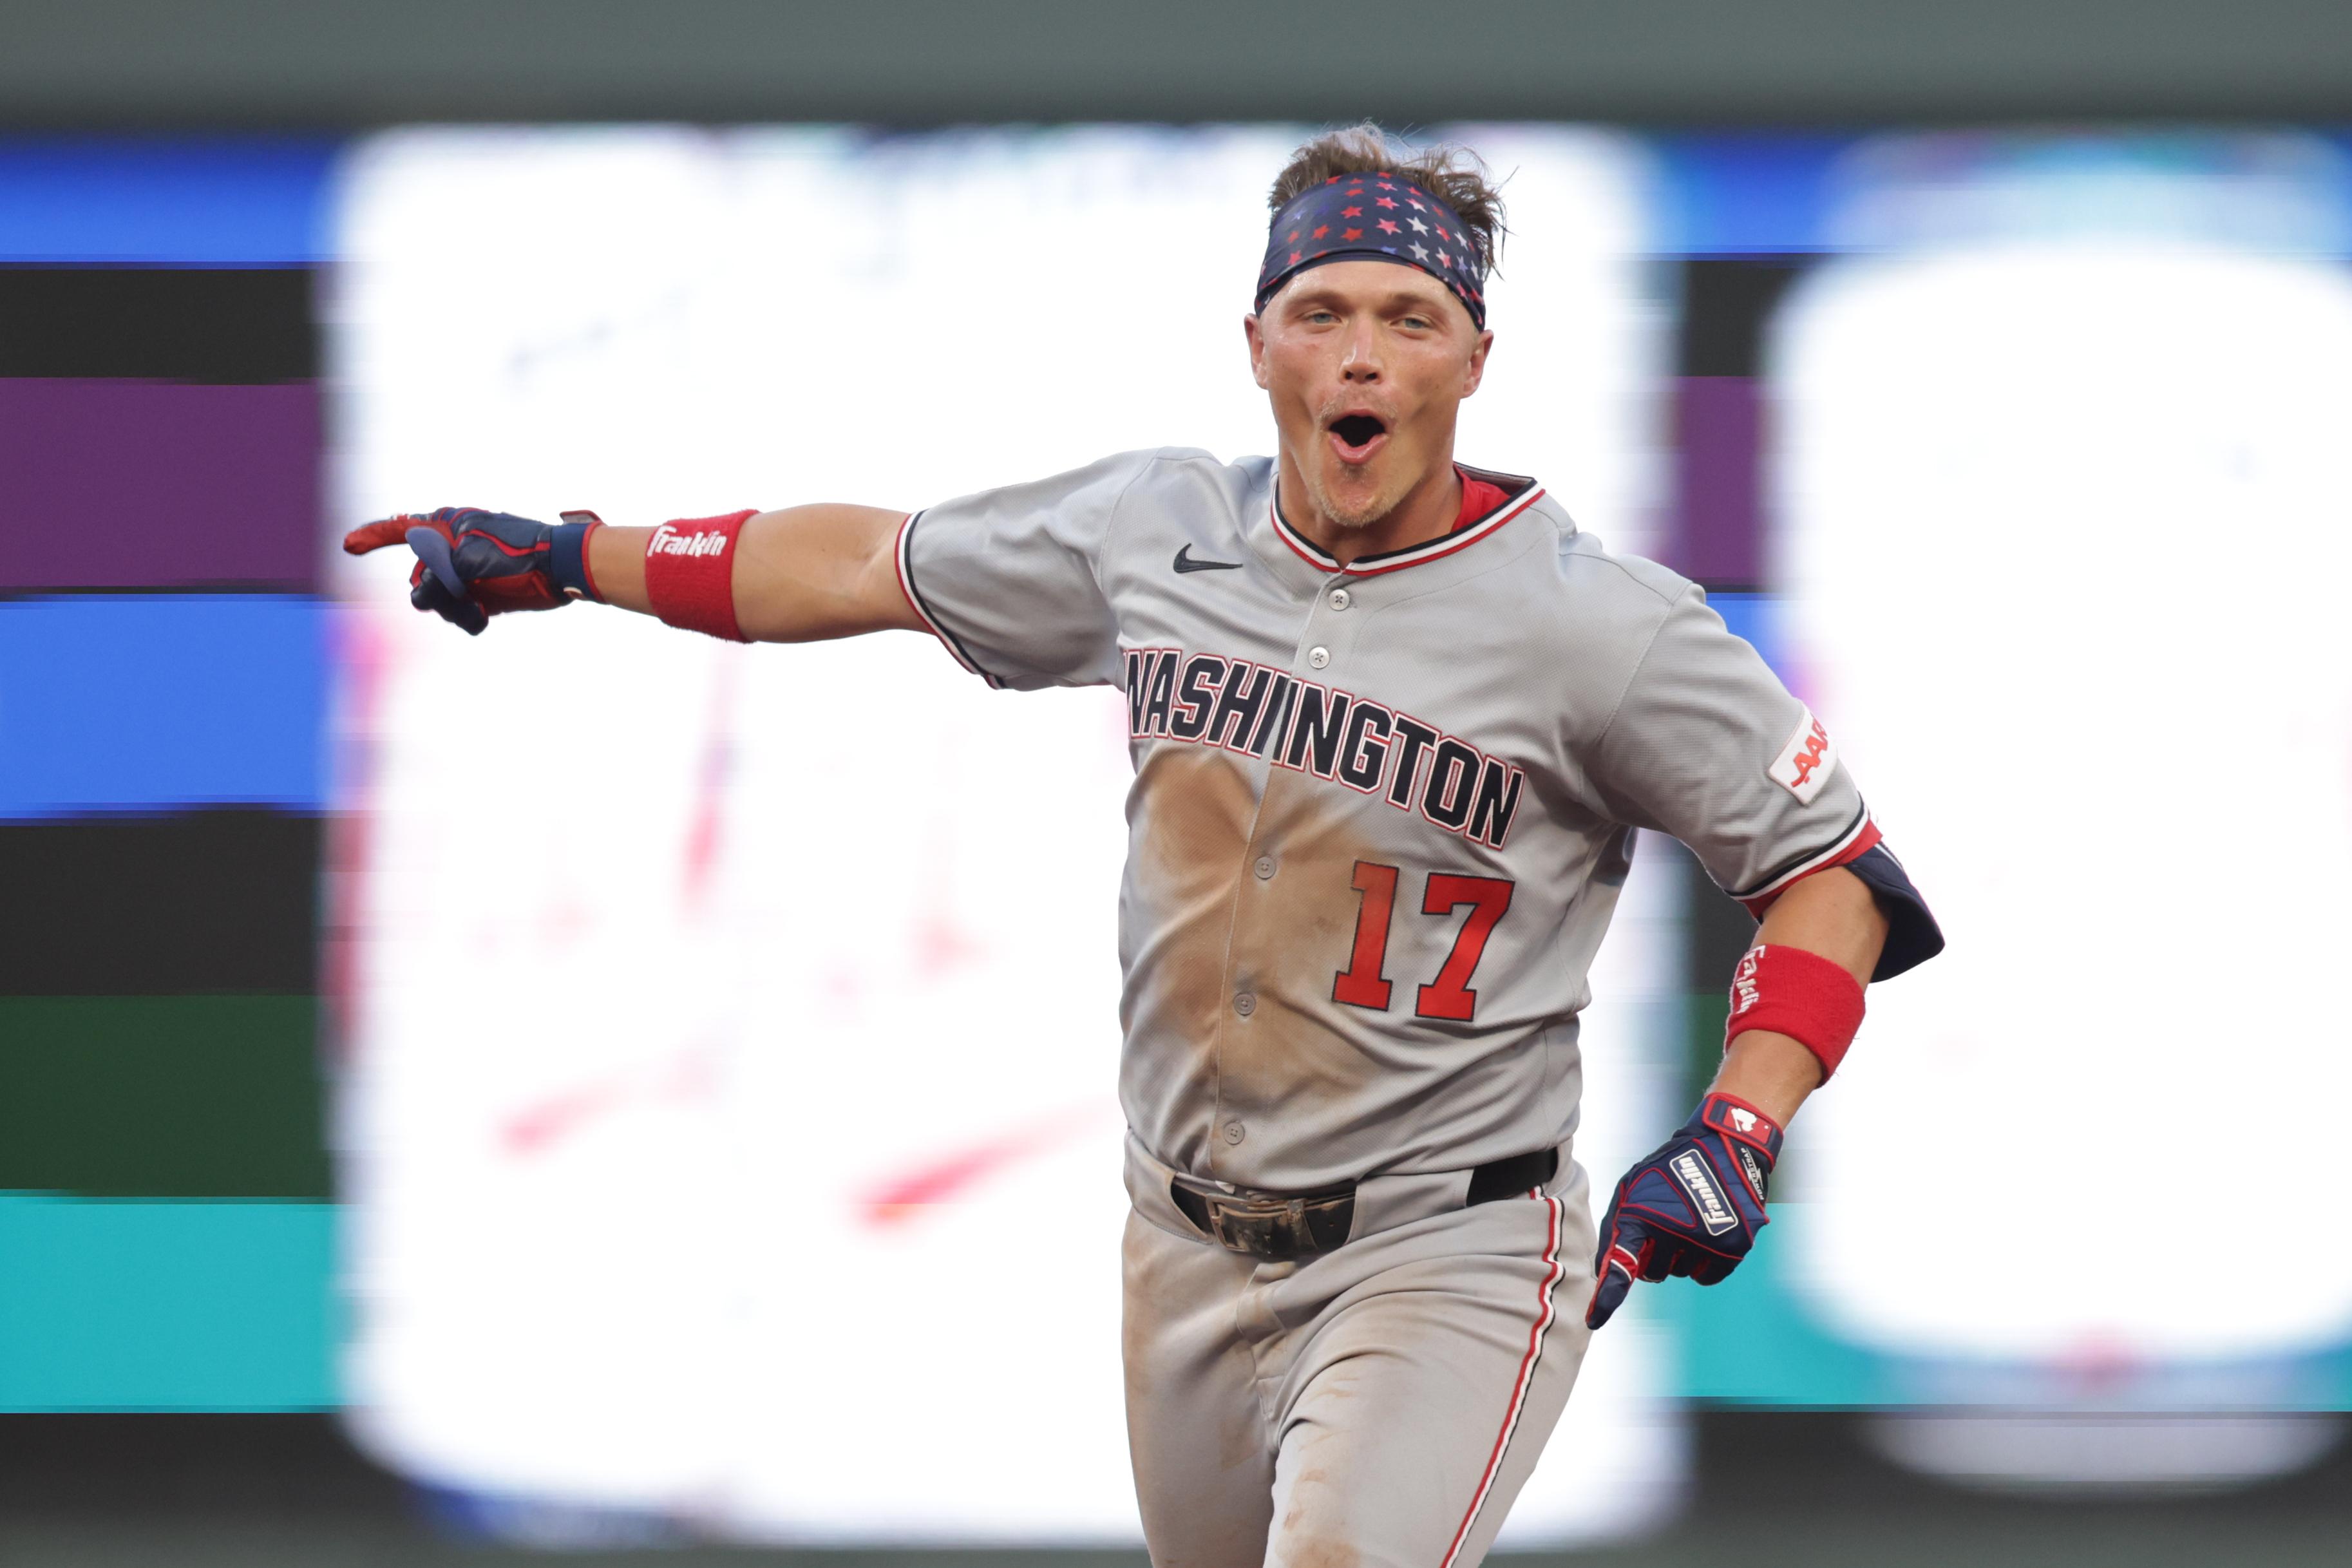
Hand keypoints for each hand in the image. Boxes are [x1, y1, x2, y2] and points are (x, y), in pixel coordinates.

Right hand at [343, 507, 587, 634]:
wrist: (560, 570)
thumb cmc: (518, 555)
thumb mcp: (468, 562)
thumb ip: (436, 578)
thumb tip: (422, 597)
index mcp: (447, 527)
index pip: (399, 530)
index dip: (371, 537)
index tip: (348, 546)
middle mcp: (451, 549)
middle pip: (418, 578)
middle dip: (435, 593)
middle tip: (463, 593)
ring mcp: (465, 572)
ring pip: (438, 600)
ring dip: (456, 609)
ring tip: (480, 608)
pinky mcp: (481, 592)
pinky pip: (459, 612)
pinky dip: (469, 618)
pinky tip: (485, 615)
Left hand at [1584, 1093, 1781, 1329]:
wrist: (1723, 1148)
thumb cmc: (1667, 1171)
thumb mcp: (1631, 1188)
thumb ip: (1616, 1229)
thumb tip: (1603, 1271)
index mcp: (1641, 1214)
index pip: (1621, 1263)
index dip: (1607, 1296)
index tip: (1594, 1320)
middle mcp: (1672, 1230)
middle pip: (1652, 1274)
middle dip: (1653, 1256)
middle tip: (1665, 1225)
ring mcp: (1704, 1240)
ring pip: (1679, 1274)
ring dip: (1679, 1256)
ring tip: (1688, 1220)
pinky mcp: (1732, 1248)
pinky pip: (1706, 1277)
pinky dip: (1702, 1265)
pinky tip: (1704, 1237)